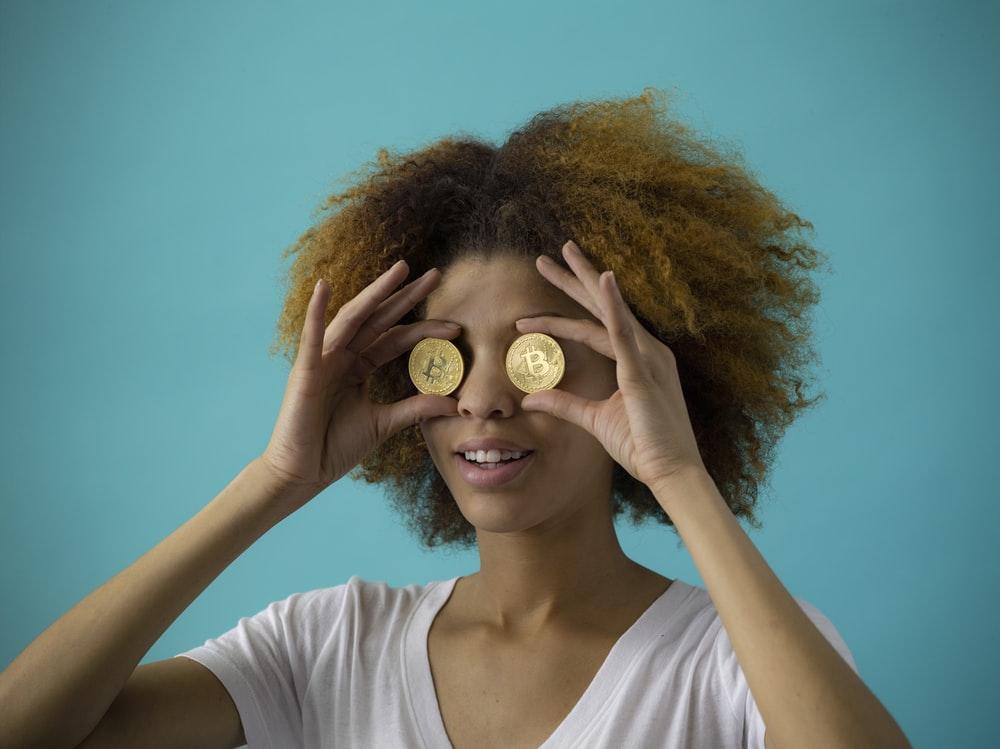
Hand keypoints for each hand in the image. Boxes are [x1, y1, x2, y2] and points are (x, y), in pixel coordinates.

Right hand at [259, 260, 460, 499]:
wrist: (302, 474)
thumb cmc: (335, 447)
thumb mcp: (384, 424)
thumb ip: (416, 408)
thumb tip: (454, 403)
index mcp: (359, 367)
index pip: (396, 339)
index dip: (425, 330)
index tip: (457, 326)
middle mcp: (342, 356)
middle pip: (379, 319)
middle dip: (406, 296)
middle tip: (436, 274)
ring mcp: (322, 360)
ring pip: (353, 319)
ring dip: (375, 293)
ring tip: (399, 271)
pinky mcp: (304, 372)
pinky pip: (311, 338)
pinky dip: (315, 312)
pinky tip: (323, 287)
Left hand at [514, 240, 706, 493]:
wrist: (671, 473)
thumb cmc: (642, 446)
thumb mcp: (595, 420)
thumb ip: (565, 403)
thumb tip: (531, 397)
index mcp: (637, 359)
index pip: (593, 328)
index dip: (560, 318)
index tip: (527, 317)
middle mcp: (645, 350)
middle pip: (600, 307)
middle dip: (573, 279)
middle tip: (545, 257)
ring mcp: (646, 357)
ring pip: (608, 309)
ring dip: (584, 280)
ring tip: (562, 254)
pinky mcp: (643, 371)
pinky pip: (624, 332)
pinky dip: (613, 304)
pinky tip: (602, 278)